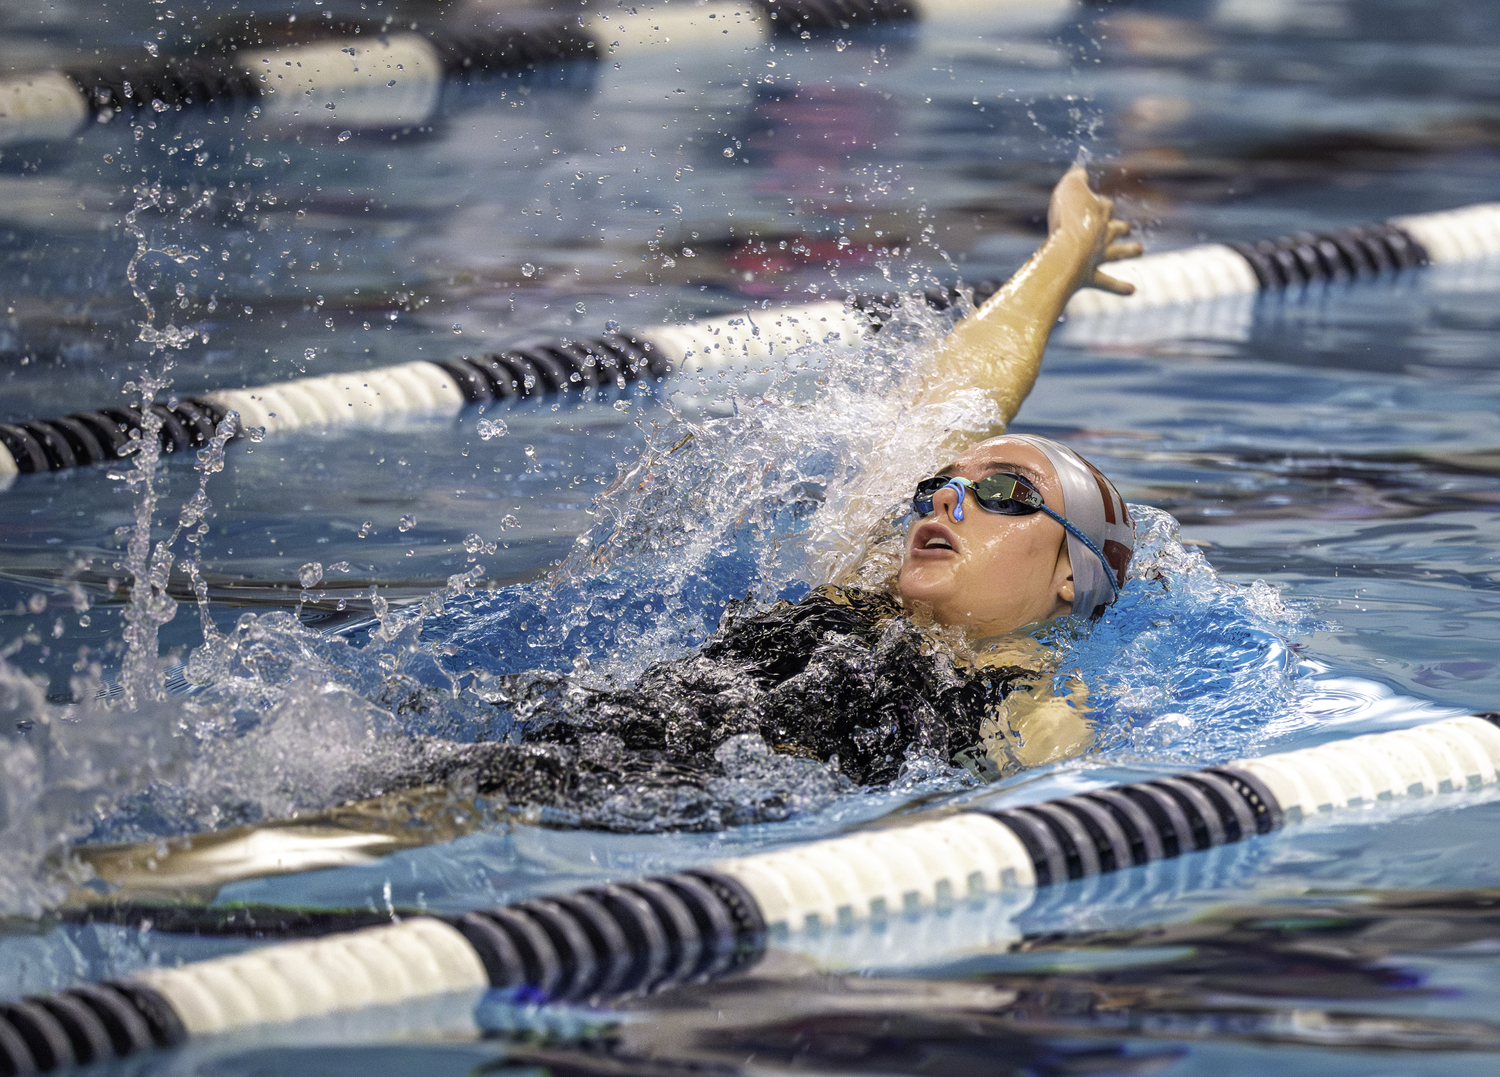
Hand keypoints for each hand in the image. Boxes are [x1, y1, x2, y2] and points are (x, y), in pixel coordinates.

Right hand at [1045, 165, 1141, 295]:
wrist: (1069, 252)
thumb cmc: (1068, 219)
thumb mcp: (1069, 188)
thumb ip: (1076, 177)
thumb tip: (1081, 170)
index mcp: (1099, 213)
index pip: (1104, 204)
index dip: (1100, 202)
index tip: (1097, 200)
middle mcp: (1103, 234)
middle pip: (1116, 227)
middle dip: (1120, 227)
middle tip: (1126, 227)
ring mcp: (1099, 256)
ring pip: (1117, 252)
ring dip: (1128, 251)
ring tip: (1140, 250)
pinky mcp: (1090, 277)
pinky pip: (1107, 283)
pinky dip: (1119, 287)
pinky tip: (1133, 290)